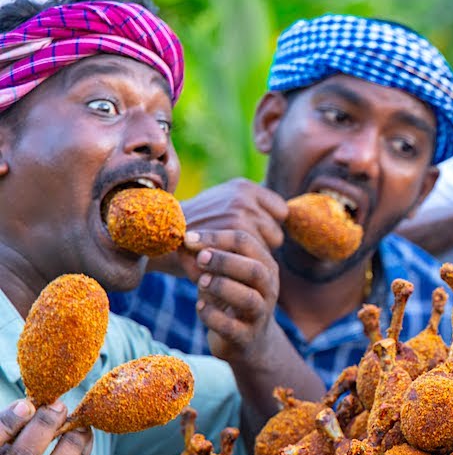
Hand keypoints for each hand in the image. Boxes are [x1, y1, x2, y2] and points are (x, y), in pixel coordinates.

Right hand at [152, 179, 287, 277]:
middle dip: (260, 244)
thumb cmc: (195, 229)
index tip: (245, 234)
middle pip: (277, 233)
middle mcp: (243, 198)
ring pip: (269, 248)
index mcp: (243, 187)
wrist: (159, 242)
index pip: (281, 212)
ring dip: (251, 256)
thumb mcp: (222, 206)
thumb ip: (251, 207)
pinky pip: (257, 259)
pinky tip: (225, 265)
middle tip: (229, 247)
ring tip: (225, 253)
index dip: (266, 227)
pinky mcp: (233, 236)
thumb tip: (290, 213)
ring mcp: (239, 216)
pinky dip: (244, 267)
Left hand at [185, 229, 279, 363]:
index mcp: (264, 265)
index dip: (216, 237)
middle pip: (254, 269)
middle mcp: (268, 289)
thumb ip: (199, 259)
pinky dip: (211, 315)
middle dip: (224, 261)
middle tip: (200, 258)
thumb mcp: (217, 275)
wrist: (248, 341)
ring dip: (221, 287)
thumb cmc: (230, 299)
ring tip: (201, 283)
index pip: (246, 242)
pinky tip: (200, 307)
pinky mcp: (246, 338)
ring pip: (248, 298)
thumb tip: (180, 244)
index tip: (188, 238)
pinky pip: (230, 326)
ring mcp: (260, 315)